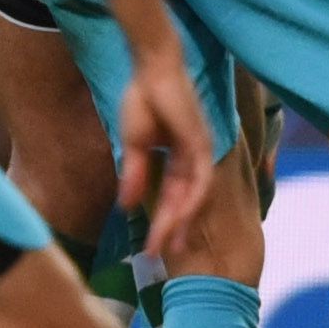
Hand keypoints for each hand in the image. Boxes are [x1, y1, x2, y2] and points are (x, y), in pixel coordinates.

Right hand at [104, 16, 220, 229]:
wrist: (150, 70)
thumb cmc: (142, 100)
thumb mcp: (134, 144)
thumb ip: (135, 174)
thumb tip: (126, 206)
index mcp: (178, 159)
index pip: (171, 199)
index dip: (159, 223)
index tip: (148, 248)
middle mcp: (193, 160)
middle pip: (184, 204)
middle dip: (170, 231)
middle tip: (157, 257)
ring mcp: (200, 153)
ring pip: (194, 199)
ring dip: (180, 223)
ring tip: (167, 246)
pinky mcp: (202, 144)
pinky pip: (200, 181)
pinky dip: (192, 202)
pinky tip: (181, 220)